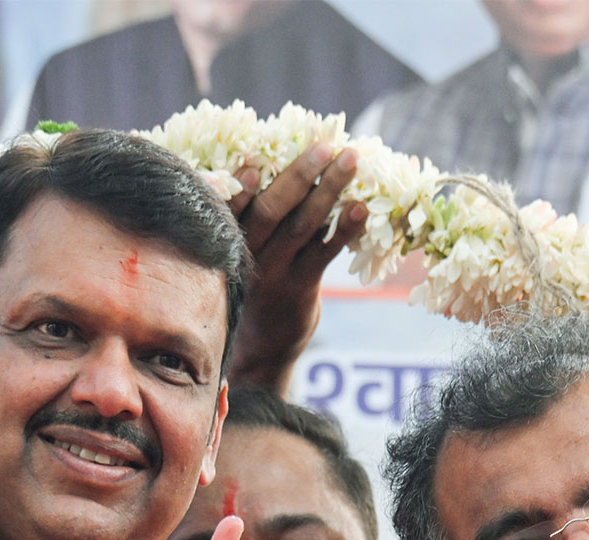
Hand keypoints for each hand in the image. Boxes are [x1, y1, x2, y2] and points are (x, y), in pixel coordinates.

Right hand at [228, 143, 367, 394]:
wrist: (261, 345)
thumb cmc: (250, 281)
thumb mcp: (238, 248)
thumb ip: (245, 213)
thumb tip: (265, 158)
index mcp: (228, 237)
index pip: (233, 205)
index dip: (242, 182)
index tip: (254, 156)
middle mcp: (250, 253)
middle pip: (272, 209)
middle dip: (299, 174)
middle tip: (325, 146)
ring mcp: (277, 272)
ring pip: (303, 226)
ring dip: (329, 191)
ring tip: (351, 161)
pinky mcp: (302, 287)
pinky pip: (325, 253)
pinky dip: (344, 229)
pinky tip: (361, 209)